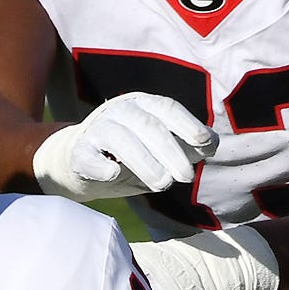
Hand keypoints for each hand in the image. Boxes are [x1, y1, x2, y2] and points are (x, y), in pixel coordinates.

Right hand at [32, 92, 218, 203]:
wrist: (76, 163)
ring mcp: (96, 129)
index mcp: (143, 104)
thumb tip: (212, 145)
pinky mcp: (78, 152)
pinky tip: (113, 173)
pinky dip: (101, 164)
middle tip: (186, 177)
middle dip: (171, 151)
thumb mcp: (160, 149)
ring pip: (121, 140)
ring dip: (145, 162)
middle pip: (148, 126)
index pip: (167, 109)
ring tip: (163, 185)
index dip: (187, 125)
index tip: (205, 144)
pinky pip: (89, 156)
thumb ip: (185, 146)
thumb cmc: (128, 156)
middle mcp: (119, 110)